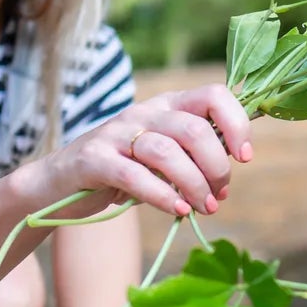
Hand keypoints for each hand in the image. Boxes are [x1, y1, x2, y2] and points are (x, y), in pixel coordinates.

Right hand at [39, 84, 253, 219]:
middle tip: (219, 195)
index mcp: (168, 105)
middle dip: (216, 166)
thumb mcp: (162, 158)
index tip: (245, 157)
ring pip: (166, 152)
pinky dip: (162, 195)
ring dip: (193, 185)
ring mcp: (116, 133)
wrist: (61, 183)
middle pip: (194, 128)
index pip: (213, 95)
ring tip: (203, 208)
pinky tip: (178, 211)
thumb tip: (225, 181)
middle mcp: (144, 112)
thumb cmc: (122, 172)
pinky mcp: (93, 159)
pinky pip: (134, 176)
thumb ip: (192, 159)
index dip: (237, 124)